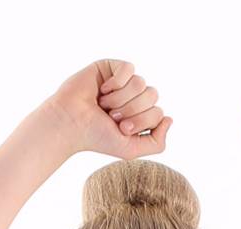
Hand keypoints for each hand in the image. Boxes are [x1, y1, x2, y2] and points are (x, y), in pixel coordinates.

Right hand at [48, 59, 172, 158]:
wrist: (71, 123)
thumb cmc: (97, 137)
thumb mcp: (131, 149)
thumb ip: (157, 143)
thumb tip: (169, 119)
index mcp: (140, 115)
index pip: (158, 112)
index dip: (142, 121)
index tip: (121, 128)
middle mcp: (133, 97)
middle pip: (153, 95)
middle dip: (133, 110)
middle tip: (112, 117)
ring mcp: (123, 81)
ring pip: (141, 82)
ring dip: (121, 99)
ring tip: (105, 105)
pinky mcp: (112, 66)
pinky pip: (129, 69)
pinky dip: (116, 82)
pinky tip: (103, 90)